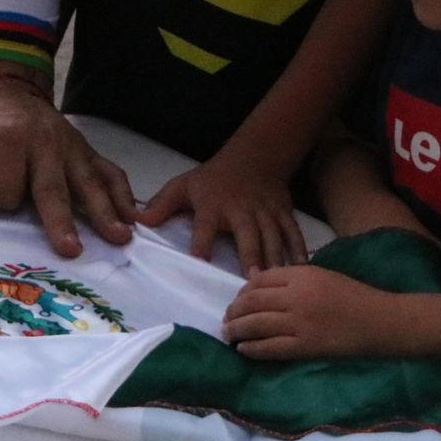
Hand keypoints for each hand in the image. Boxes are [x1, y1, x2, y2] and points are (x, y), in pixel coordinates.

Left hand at [0, 76, 134, 257]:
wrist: (9, 84)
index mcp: (6, 140)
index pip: (5, 188)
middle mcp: (42, 143)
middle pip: (51, 188)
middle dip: (61, 219)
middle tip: (71, 249)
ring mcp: (69, 147)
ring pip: (87, 182)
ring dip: (104, 210)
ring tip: (120, 236)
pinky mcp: (85, 150)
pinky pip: (107, 171)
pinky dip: (123, 193)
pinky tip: (135, 217)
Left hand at [139, 150, 307, 274]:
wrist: (253, 158)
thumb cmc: (213, 179)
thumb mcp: (184, 186)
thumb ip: (161, 204)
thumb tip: (138, 222)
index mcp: (213, 206)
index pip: (205, 226)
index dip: (201, 244)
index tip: (200, 262)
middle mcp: (241, 211)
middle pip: (247, 235)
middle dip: (251, 255)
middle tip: (253, 280)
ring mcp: (265, 213)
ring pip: (273, 237)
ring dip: (275, 259)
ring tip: (276, 282)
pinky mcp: (283, 214)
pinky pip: (293, 233)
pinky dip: (299, 251)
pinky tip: (302, 271)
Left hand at [222, 265, 397, 359]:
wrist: (380, 321)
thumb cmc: (352, 295)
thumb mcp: (320, 275)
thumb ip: (287, 277)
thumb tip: (253, 279)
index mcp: (300, 275)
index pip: (259, 281)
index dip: (242, 291)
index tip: (237, 300)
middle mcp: (296, 297)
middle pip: (252, 302)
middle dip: (234, 311)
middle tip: (226, 319)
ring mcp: (300, 323)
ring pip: (257, 325)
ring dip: (237, 330)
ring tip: (228, 335)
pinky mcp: (307, 347)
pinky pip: (271, 348)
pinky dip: (253, 349)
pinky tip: (244, 350)